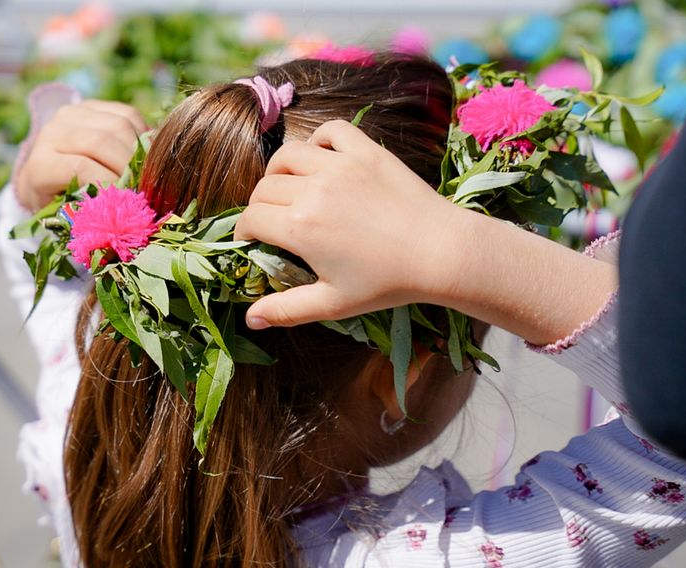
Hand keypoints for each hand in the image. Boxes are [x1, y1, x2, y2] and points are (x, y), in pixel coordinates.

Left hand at [14, 100, 148, 209]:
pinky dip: (142, 134)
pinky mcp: (92, 105)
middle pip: (101, 141)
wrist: (48, 176)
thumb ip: (91, 211)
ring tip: (147, 172)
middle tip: (145, 186)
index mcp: (40, 165)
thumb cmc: (60, 204)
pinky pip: (127, 114)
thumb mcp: (68, 215)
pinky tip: (144, 155)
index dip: (109, 182)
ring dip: (140, 150)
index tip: (128, 200)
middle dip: (129, 166)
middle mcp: (52, 133)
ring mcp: (72, 114)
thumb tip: (125, 209)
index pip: (81, 167)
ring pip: (118, 125)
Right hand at [235, 120, 466, 328]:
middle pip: (264, 188)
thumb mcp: (333, 304)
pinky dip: (319, 140)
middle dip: (259, 206)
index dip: (244, 232)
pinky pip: (330, 131)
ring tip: (287, 187)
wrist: (441, 253)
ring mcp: (340, 165)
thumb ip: (287, 309)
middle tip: (272, 221)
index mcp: (299, 227)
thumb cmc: (387, 284)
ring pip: (288, 155)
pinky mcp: (365, 151)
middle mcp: (313, 190)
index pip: (251, 219)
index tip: (252, 241)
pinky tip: (321, 159)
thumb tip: (250, 319)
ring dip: (278, 171)